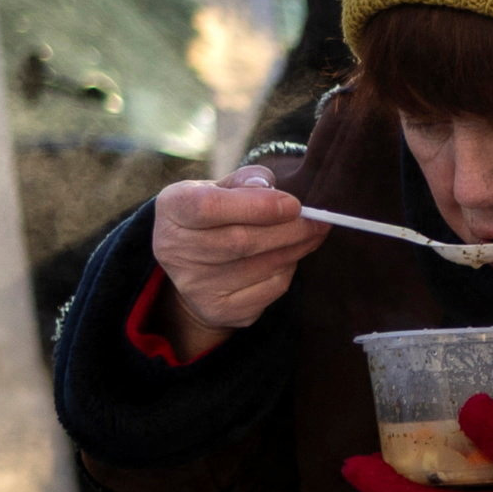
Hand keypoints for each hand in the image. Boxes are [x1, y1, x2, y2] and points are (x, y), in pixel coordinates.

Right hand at [147, 174, 325, 350]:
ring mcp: (195, 285)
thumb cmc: (213, 217)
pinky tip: (290, 257)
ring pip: (262, 266)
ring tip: (313, 234)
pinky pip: (270, 289)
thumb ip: (244, 182)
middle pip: (242, 241)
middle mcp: (175, 249)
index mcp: (173, 209)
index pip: (210, 207)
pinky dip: (288, 270)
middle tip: (319, 221)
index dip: (257, 206)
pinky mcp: (218, 310)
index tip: (294, 204)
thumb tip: (267, 187)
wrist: (191, 267)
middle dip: (290, 230)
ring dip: (297, 249)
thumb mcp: (218, 188)